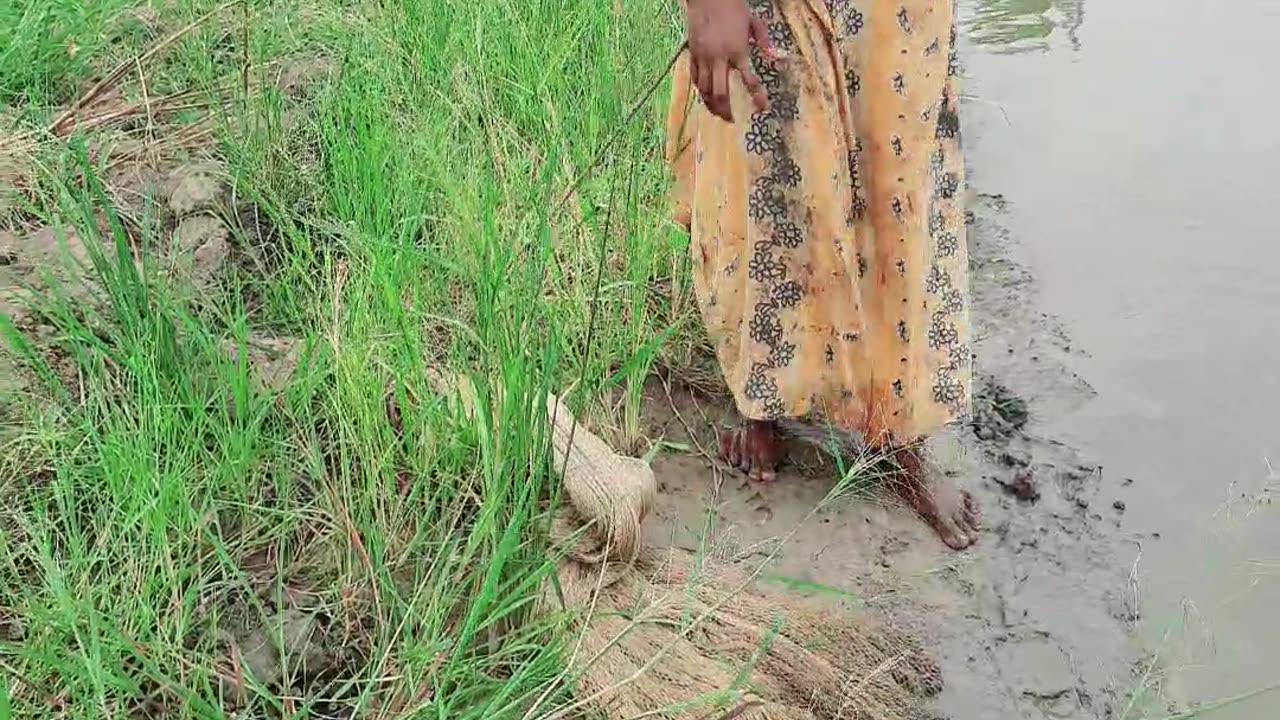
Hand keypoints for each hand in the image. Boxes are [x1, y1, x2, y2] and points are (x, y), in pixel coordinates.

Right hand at [683, 0, 778, 121]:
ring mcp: (703, 57)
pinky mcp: (692, 54)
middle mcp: (719, 58)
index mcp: (738, 50)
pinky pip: (695, 78)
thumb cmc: (733, 6)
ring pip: (704, 89)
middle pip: (720, 93)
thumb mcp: (754, 22)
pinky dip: (701, 90)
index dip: (756, 96)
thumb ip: (765, 42)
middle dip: (725, 110)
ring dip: (711, 103)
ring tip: (717, 112)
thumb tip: (778, 57)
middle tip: (730, 119)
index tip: (762, 108)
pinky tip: (705, 95)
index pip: (748, 79)